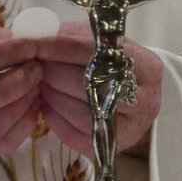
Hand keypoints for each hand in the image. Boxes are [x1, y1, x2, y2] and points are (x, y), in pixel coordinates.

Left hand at [36, 20, 161, 158]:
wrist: (135, 97)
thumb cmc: (112, 64)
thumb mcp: (99, 42)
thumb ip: (71, 36)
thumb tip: (36, 33)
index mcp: (147, 66)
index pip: (95, 51)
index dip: (59, 47)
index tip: (34, 43)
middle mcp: (146, 100)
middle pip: (90, 84)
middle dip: (54, 73)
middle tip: (34, 65)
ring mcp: (133, 128)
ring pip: (83, 113)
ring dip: (53, 97)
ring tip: (39, 83)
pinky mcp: (113, 147)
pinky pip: (76, 135)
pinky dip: (54, 118)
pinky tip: (46, 104)